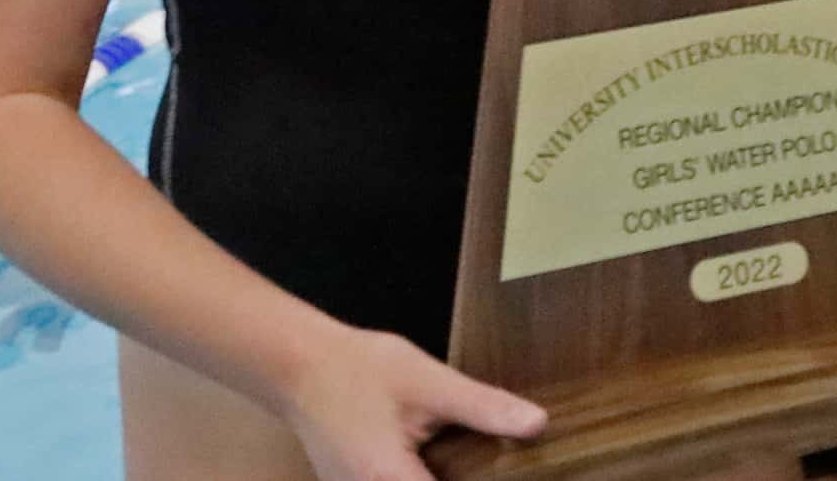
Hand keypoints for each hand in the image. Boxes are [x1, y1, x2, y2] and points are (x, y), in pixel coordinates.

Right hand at [282, 324, 543, 480]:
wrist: (300, 366)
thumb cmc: (361, 370)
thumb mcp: (431, 383)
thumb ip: (483, 408)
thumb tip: (537, 424)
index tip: (516, 476)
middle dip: (460, 478)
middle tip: (491, 462)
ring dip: (442, 477)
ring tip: (467, 459)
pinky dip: (424, 476)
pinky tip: (441, 461)